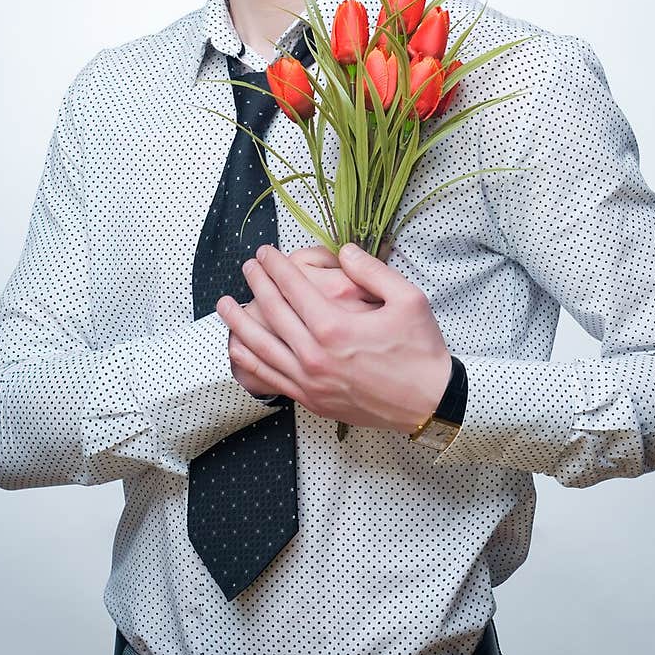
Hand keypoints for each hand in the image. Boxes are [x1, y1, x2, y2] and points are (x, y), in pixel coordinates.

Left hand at [216, 243, 451, 432]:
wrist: (429, 403)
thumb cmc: (420, 351)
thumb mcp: (408, 299)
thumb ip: (372, 270)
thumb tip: (343, 250)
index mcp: (335, 327)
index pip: (293, 288)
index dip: (276, 266)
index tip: (265, 253)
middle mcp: (315, 355)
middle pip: (273, 312)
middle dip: (257, 285)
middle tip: (247, 267)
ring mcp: (310, 381)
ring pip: (261, 347)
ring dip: (239, 323)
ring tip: (225, 305)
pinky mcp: (311, 400)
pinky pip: (270, 377)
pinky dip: (249, 361)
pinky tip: (237, 347)